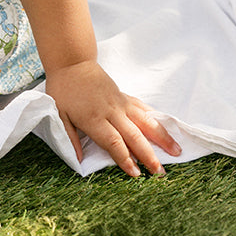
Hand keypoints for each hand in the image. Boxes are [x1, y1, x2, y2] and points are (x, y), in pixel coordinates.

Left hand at [44, 60, 181, 176]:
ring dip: (161, 137)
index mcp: (93, 118)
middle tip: (160, 173)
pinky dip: (156, 118)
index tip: (136, 174)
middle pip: (133, 135)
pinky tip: (168, 127)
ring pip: (145, 121)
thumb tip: (78, 161)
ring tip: (177, 151)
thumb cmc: (63, 89)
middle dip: (148, 155)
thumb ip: (70, 138)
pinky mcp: (124, 96)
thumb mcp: (58, 114)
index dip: (125, 158)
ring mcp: (120, 102)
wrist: (72, 62)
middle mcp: (111, 111)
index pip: (113, 142)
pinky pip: (143, 108)